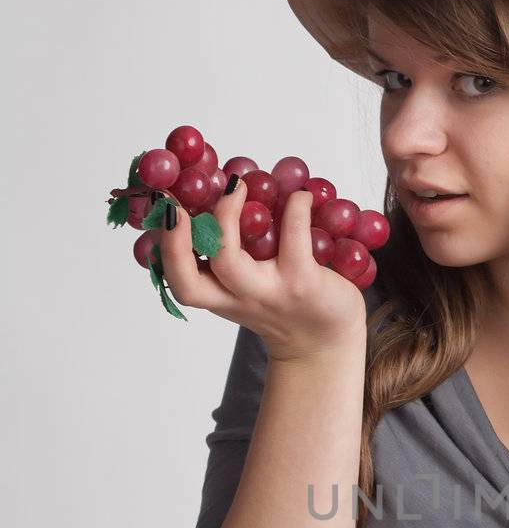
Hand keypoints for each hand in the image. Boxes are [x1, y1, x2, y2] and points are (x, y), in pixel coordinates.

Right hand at [156, 178, 367, 361]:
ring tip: (237, 185)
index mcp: (221, 296)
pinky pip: (292, 240)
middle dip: (176, 241)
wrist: (325, 342)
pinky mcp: (302, 283)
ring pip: (229, 263)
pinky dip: (295, 210)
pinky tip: (300, 197)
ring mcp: (269, 292)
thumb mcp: (249, 286)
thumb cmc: (286, 304)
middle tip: (176, 204)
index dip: (165, 248)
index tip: (162, 209)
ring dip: (226, 217)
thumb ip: (230, 254)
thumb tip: (215, 191)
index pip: (179, 281)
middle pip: (190, 281)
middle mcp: (239, 299)